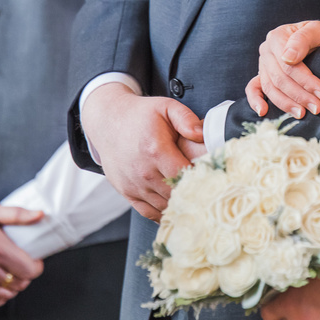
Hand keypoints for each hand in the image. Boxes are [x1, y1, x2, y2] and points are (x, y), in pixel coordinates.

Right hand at [0, 202, 43, 316]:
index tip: (33, 262)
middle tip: (19, 269)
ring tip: (6, 278)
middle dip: (22, 278)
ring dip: (8, 289)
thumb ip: (18, 215)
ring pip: (1, 295)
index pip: (29, 270)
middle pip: (17, 284)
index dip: (35, 267)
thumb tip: (42, 215)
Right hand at [81, 83, 203, 221]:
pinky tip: (175, 207)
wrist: (108, 120)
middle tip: (206, 188)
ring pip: (165, 206)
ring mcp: (133, 184)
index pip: (186, 175)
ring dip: (180, 203)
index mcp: (155, 150)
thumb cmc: (140, 115)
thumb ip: (186, 119)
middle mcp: (143, 171)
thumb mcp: (165, 107)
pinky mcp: (126, 192)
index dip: (201, 177)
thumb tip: (202, 135)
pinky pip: (148, 212)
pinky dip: (163, 212)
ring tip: (193, 196)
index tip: (211, 174)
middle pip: (177, 193)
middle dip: (193, 192)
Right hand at [245, 21, 319, 117]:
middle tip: (317, 107)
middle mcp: (266, 50)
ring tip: (302, 113)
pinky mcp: (262, 75)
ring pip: (270, 87)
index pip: (288, 64)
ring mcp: (263, 64)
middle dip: (299, 95)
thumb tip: (288, 58)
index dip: (305, 80)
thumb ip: (302, 39)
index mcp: (277, 36)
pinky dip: (255, 100)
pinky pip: (253, 88)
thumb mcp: (318, 30)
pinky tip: (263, 111)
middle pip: (279, 78)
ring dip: (286, 103)